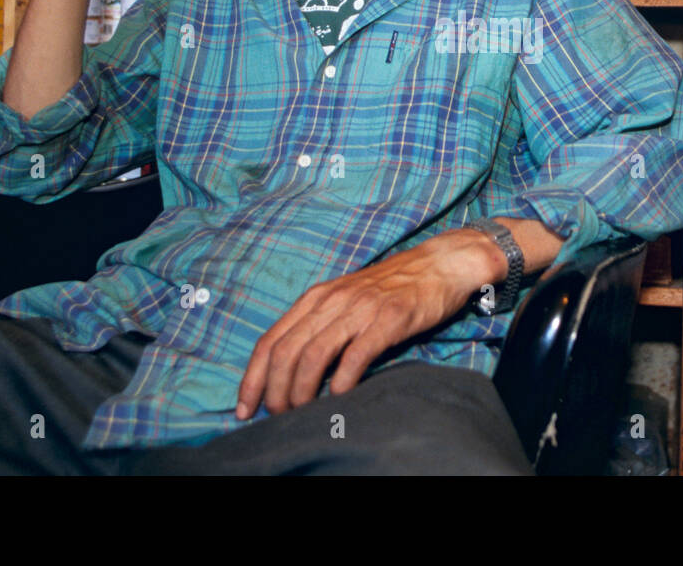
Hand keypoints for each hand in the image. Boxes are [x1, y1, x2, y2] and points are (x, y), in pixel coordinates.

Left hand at [236, 228, 500, 417]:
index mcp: (315, 298)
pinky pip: (355, 354)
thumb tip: (290, 370)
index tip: (244, 408)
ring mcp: (360, 309)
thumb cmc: (390, 288)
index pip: (269, 341)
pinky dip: (341, 380)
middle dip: (274, 391)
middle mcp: (331, 301)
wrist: (438, 265)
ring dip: (301, 390)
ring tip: (302, 413)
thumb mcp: (345, 300)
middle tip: (278, 417)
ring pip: (313, 354)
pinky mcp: (388, 319)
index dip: (252, 378)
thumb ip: (319, 326)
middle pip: (285, 351)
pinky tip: (338, 397)